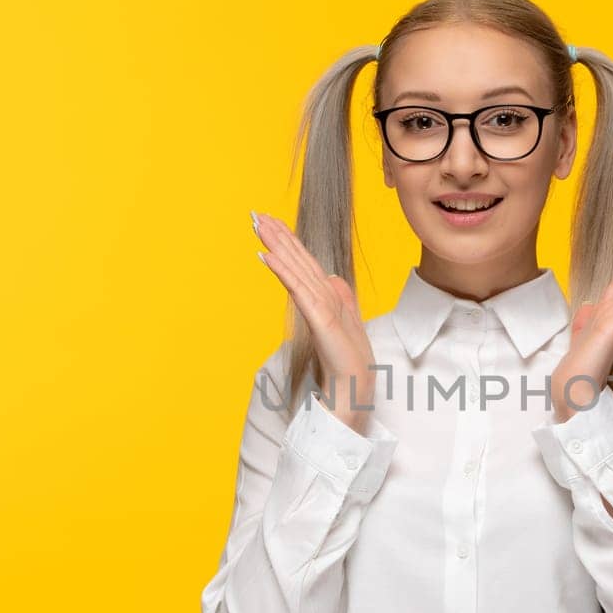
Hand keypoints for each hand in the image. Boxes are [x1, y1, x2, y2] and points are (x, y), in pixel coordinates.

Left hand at [252, 209, 378, 434]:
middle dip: (280, 236)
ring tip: (259, 225)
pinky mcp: (324, 323)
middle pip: (301, 261)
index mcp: (332, 301)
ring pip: (300, 270)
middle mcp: (330, 300)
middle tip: (257, 213)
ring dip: (279, 245)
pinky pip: (300, 292)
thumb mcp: (343, 330)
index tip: (270, 224)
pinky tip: (268, 256)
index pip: (307, 265)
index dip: (290, 243)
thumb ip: (340, 303)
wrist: (354, 399)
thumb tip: (332, 278)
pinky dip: (284, 272)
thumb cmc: (348, 371)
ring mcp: (327, 310)